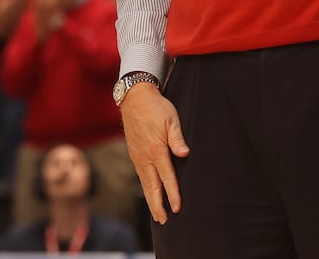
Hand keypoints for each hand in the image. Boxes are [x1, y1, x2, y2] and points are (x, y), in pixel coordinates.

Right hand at [121, 83, 188, 224]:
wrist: (135, 98)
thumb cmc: (157, 107)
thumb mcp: (171, 119)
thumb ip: (177, 138)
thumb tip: (184, 154)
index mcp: (156, 150)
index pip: (167, 177)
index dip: (173, 194)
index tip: (177, 208)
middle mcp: (144, 157)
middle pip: (152, 187)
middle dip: (158, 206)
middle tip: (164, 221)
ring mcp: (137, 156)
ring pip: (145, 184)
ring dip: (151, 200)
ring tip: (157, 215)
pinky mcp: (134, 154)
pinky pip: (140, 176)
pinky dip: (145, 188)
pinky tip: (149, 193)